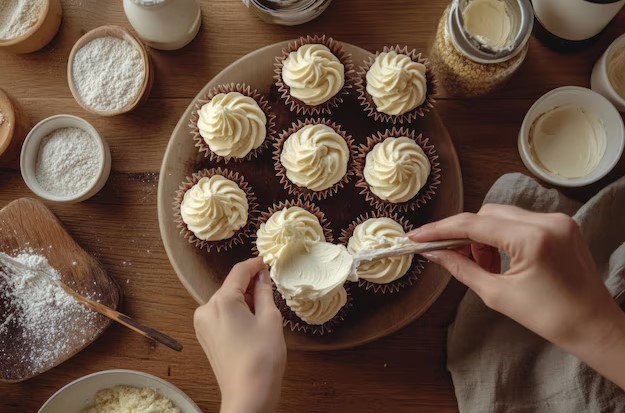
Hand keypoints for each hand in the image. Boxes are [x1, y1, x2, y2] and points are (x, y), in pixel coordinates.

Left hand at [194, 257, 286, 412]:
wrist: (248, 395)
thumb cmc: (262, 356)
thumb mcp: (269, 318)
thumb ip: (264, 292)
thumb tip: (263, 275)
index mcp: (221, 301)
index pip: (239, 272)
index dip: (255, 264)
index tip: (268, 260)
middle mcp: (205, 309)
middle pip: (230, 287)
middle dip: (250, 285)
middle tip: (271, 287)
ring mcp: (202, 325)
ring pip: (226, 302)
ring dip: (243, 300)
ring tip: (264, 309)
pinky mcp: (205, 338)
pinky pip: (221, 316)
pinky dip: (236, 313)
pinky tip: (252, 323)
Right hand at [408, 205, 624, 388]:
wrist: (594, 326)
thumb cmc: (550, 317)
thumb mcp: (497, 294)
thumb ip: (462, 268)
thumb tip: (432, 253)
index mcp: (532, 239)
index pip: (473, 224)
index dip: (440, 229)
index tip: (416, 236)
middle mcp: (546, 220)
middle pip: (486, 214)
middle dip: (464, 235)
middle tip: (451, 257)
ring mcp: (557, 220)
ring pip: (502, 216)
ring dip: (483, 236)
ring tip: (483, 266)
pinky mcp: (561, 224)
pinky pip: (519, 221)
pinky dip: (502, 236)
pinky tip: (499, 260)